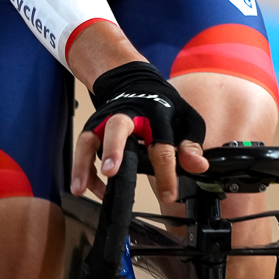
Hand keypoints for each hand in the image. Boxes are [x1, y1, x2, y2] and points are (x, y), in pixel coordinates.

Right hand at [71, 60, 207, 202]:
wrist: (133, 83)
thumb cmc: (162, 106)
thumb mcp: (186, 119)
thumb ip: (191, 144)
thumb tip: (197, 166)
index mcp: (156, 114)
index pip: (162, 145)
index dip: (166, 172)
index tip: (169, 195)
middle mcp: (128, 114)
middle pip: (117, 127)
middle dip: (113, 148)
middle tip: (111, 172)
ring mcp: (106, 119)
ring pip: (90, 138)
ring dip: (84, 163)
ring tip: (81, 188)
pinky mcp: (93, 127)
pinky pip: (83, 148)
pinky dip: (82, 168)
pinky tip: (86, 188)